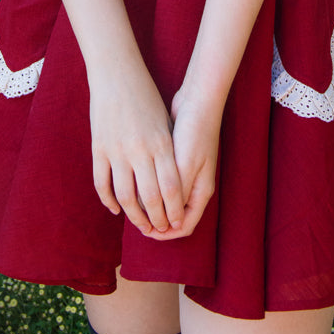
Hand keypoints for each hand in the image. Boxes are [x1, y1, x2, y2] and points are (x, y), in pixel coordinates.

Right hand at [88, 62, 185, 236]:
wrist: (116, 74)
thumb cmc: (146, 97)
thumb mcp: (164, 123)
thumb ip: (168, 152)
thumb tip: (172, 184)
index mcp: (161, 142)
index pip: (172, 188)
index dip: (175, 210)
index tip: (177, 223)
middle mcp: (140, 149)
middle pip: (150, 197)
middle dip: (157, 219)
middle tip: (160, 230)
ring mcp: (117, 150)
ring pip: (125, 195)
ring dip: (134, 216)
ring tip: (141, 225)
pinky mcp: (99, 148)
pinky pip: (102, 183)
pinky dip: (109, 200)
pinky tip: (117, 209)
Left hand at [139, 88, 219, 241]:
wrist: (198, 99)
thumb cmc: (194, 131)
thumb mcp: (184, 166)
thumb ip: (175, 193)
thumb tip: (163, 219)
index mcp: (201, 191)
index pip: (184, 226)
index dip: (164, 234)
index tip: (144, 230)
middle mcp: (196, 185)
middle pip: (175, 215)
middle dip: (156, 220)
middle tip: (134, 219)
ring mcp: (188, 171)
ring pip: (168, 199)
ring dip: (152, 204)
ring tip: (132, 201)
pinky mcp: (177, 158)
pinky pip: (163, 181)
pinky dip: (152, 186)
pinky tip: (137, 181)